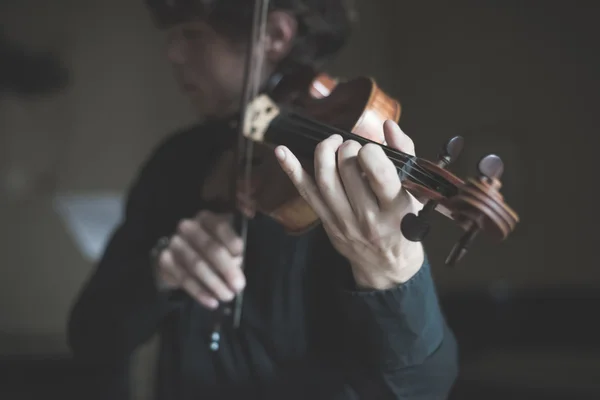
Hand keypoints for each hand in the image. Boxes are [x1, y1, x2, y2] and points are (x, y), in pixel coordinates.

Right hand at [156, 211, 245, 308]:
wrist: (178, 257)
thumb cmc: (209, 248)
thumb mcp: (224, 243)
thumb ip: (233, 251)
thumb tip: (238, 262)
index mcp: (206, 218)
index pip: (220, 227)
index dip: (231, 241)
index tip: (241, 256)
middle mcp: (188, 227)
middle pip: (210, 248)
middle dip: (227, 268)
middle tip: (238, 286)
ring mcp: (175, 243)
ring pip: (197, 265)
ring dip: (214, 283)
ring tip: (228, 296)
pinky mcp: (165, 260)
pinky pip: (184, 279)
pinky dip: (200, 292)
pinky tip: (212, 301)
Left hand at [274, 120, 424, 289]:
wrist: (386, 265)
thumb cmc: (403, 224)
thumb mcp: (416, 192)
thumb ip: (405, 155)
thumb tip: (388, 126)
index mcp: (395, 208)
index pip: (378, 173)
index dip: (370, 151)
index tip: (371, 149)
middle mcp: (368, 217)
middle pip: (348, 170)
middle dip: (348, 148)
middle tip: (353, 147)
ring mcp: (344, 221)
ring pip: (325, 179)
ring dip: (325, 151)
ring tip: (334, 144)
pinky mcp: (326, 222)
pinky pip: (306, 192)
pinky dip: (292, 170)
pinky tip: (282, 151)